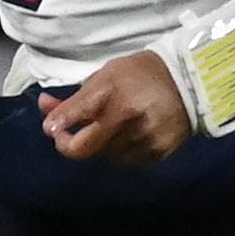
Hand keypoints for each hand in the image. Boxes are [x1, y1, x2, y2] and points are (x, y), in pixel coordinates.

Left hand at [40, 51, 193, 165]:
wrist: (189, 81)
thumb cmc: (140, 75)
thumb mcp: (104, 76)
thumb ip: (75, 98)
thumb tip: (45, 106)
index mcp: (111, 91)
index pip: (73, 114)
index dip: (56, 124)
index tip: (51, 127)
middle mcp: (126, 117)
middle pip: (83, 149)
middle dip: (68, 145)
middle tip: (65, 137)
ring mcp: (143, 137)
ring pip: (104, 156)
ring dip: (99, 146)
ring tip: (110, 128)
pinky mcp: (158, 151)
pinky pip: (127, 161)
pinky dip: (120, 151)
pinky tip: (129, 135)